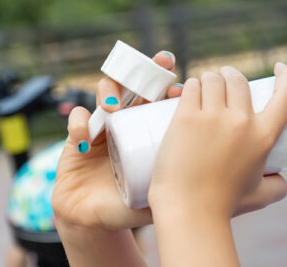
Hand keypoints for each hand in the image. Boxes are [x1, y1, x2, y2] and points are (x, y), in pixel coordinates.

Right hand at [52, 51, 181, 230]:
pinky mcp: (77, 137)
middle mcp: (128, 121)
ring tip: (113, 106)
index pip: (161, 100)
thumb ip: (178, 186)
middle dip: (145, 70)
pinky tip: (84, 138)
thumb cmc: (131, 203)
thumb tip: (209, 185)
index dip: (169, 88)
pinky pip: (77, 120)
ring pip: (106, 93)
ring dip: (109, 92)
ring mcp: (103, 126)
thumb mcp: (157, 193)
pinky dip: (79, 124)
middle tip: (156, 67)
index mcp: (149, 129)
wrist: (95, 219)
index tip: (180, 88)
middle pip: (136, 86)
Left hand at [147, 63, 286, 219]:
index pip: (286, 95)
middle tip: (223, 81)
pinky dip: (189, 85)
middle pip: (238, 80)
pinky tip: (188, 89)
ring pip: (213, 79)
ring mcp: (212, 118)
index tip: (281, 68)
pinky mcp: (186, 118)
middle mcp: (241, 122)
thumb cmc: (224, 206)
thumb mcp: (260, 196)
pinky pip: (190, 87)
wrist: (189, 212)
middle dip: (231, 75)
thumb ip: (277, 187)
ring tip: (203, 88)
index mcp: (264, 136)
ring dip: (209, 78)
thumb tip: (284, 179)